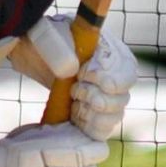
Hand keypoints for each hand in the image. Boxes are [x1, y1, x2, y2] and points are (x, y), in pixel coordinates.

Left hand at [10, 15, 137, 139]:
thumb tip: (72, 70)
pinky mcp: (94, 117)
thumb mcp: (51, 35)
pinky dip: (88, 127)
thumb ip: (61, 49)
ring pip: (113, 118)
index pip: (128, 76)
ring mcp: (108, 100)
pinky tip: (74, 116)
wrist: (37, 54)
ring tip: (73, 101)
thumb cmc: (47, 39)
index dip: (111, 82)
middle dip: (94, 98)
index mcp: (116, 55)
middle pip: (121, 101)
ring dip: (90, 113)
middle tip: (74, 89)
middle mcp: (117, 79)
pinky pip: (102, 131)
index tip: (83, 76)